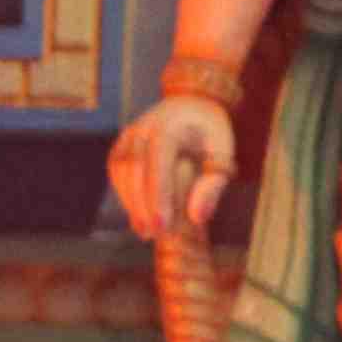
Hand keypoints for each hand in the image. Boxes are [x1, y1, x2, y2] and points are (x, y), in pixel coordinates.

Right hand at [110, 94, 234, 242]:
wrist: (192, 105)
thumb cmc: (211, 132)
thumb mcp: (223, 154)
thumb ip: (213, 184)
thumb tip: (198, 218)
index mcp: (170, 123)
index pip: (159, 160)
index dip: (158, 194)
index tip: (163, 224)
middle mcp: (144, 126)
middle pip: (135, 168)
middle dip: (142, 205)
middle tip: (153, 235)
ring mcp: (128, 135)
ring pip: (121, 171)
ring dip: (131, 204)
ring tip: (146, 232)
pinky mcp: (121, 146)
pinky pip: (117, 172)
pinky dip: (126, 196)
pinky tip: (139, 217)